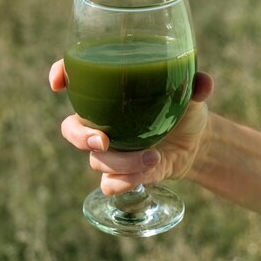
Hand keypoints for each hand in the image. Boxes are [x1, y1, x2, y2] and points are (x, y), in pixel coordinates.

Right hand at [49, 59, 213, 195]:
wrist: (197, 143)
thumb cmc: (184, 109)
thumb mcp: (191, 95)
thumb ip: (196, 86)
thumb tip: (203, 83)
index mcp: (109, 94)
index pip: (73, 78)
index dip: (59, 76)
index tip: (57, 82)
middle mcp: (102, 122)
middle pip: (72, 129)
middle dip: (80, 137)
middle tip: (103, 140)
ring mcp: (109, 151)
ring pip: (97, 160)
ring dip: (122, 163)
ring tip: (152, 158)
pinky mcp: (121, 174)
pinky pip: (108, 184)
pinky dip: (124, 182)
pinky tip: (146, 174)